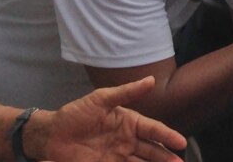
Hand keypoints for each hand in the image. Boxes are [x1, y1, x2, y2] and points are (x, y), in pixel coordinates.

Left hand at [43, 76, 185, 160]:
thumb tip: (151, 80)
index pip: (153, 129)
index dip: (168, 136)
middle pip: (152, 149)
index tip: (181, 142)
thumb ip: (127, 92)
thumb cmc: (76, 113)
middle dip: (166, 156)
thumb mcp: (101, 99)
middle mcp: (128, 140)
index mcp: (130, 122)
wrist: (51, 135)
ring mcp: (118, 155)